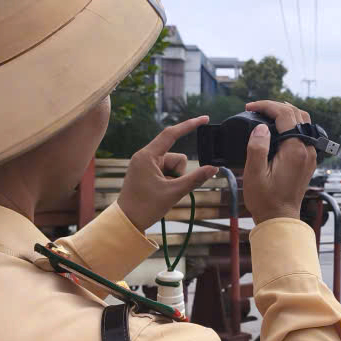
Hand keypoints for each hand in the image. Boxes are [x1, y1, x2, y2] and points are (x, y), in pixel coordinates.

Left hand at [117, 116, 218, 230]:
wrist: (127, 221)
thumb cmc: (145, 207)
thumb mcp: (174, 192)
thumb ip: (195, 179)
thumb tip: (214, 168)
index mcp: (147, 156)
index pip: (171, 134)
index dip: (189, 125)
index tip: (204, 119)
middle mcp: (145, 156)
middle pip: (176, 157)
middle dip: (179, 173)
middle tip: (169, 190)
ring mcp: (146, 164)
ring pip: (173, 166)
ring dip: (174, 179)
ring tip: (162, 192)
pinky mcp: (147, 171)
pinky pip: (167, 171)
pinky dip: (169, 181)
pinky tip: (160, 192)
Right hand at [243, 100, 316, 223]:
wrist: (280, 219)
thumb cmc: (265, 200)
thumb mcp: (254, 174)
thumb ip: (257, 147)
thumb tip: (261, 127)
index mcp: (295, 150)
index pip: (285, 114)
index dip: (266, 106)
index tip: (249, 107)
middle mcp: (307, 150)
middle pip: (297, 114)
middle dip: (276, 107)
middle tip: (256, 109)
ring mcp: (310, 155)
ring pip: (304, 122)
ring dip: (286, 114)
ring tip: (266, 114)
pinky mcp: (308, 160)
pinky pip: (305, 134)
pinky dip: (292, 125)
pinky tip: (277, 129)